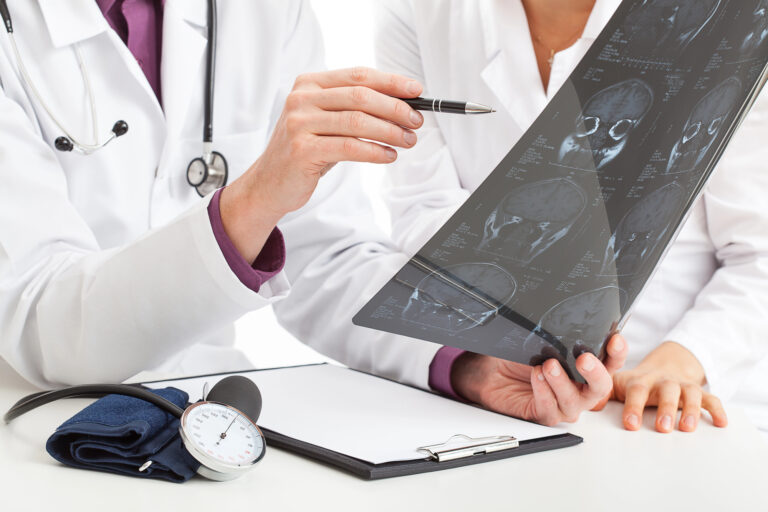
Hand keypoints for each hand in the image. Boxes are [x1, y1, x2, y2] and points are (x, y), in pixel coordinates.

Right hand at [220, 67, 423, 260]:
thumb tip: (401, 106)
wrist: (270, 183)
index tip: (416, 90)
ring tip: (408, 141)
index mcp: (309, 84)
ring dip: (390, 131)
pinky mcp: (302, 150)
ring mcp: (299, 124)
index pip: (358, 75)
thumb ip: (354, 109)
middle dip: (395, 108)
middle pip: (361, 96)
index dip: (390, 82)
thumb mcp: (326, 122)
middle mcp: (301, 99)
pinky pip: (350, 147)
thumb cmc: (305, 151)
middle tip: (416, 121)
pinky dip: (375, 151)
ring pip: (358, 121)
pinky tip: (389, 156)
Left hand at [450, 335, 627, 425]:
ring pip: (574, 401)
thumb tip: (567, 320)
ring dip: (562, 382)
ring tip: (548, 365)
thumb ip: (558, 334)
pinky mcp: (544, 415)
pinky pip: (550, 410)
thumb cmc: (518, 354)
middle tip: (583, 359)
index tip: (614, 339)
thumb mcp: (539, 338)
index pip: (612, 362)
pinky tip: (536, 377)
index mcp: (586, 367)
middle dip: (595, 372)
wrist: (489, 370)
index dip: (617, 352)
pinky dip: (543, 393)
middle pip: (601, 387)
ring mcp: (564, 404)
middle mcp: (580, 389)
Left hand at [612, 341, 727, 432]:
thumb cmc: (637, 382)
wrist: (664, 366)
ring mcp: (682, 386)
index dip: (633, 406)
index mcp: (641, 380)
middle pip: (666, 391)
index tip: (631, 424)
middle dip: (665, 409)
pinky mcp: (699, 392)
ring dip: (690, 410)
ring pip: (690, 393)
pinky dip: (717, 409)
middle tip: (662, 428)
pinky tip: (721, 423)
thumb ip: (603, 394)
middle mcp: (663, 381)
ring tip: (687, 428)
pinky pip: (711, 398)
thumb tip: (587, 406)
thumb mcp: (617, 384)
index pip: (636, 390)